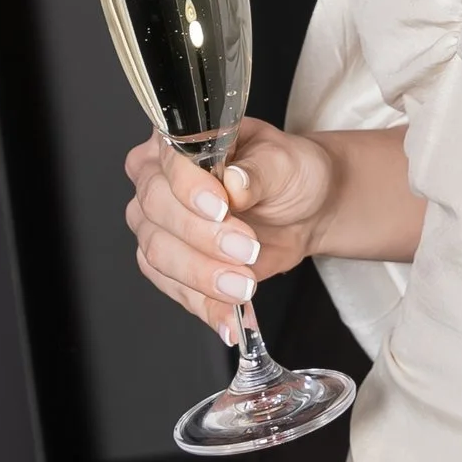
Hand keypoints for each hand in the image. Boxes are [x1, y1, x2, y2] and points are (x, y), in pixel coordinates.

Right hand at [126, 122, 334, 343]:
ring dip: (202, 275)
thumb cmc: (291, 173)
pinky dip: (204, 306)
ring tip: (244, 285)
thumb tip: (235, 183)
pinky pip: (174, 289)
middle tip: (247, 249)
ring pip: (158, 254)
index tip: (223, 207)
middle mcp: (159, 180)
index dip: (190, 188)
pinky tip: (230, 319)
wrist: (305, 210)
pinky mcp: (171, 264)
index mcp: (181, 142)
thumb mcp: (285, 161)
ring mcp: (159, 224)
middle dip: (202, 237)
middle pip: (156, 211)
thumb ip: (258, 171)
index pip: (169, 162)